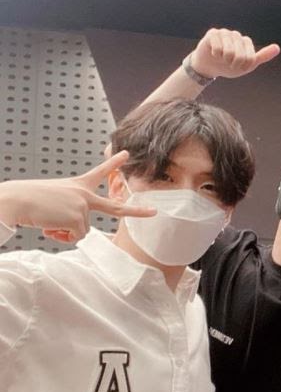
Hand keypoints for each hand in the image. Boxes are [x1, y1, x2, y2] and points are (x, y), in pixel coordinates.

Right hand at [0, 151, 155, 242]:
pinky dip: (62, 237)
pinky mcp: (77, 217)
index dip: (114, 163)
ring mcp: (82, 206)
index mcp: (78, 186)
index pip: (99, 172)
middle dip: (137, 211)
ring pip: (82, 231)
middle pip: (115, 207)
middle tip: (154, 212)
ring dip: (65, 233)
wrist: (16, 200)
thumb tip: (77, 231)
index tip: (127, 154)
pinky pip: (75, 237)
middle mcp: (84, 195)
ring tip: (49, 222)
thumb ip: (71, 211)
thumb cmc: (30, 200)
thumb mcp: (55, 200)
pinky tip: (50, 227)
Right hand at [189, 28, 279, 79]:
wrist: (209, 66)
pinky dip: (215, 55)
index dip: (243, 67)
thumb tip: (277, 48)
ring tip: (221, 58)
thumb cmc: (229, 65)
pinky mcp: (213, 33)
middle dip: (233, 64)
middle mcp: (237, 35)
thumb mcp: (248, 65)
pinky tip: (213, 53)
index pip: (250, 58)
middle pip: (240, 55)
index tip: (238, 67)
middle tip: (228, 63)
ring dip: (224, 60)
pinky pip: (218, 48)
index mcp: (246, 42)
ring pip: (229, 52)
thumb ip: (262, 56)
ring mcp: (225, 33)